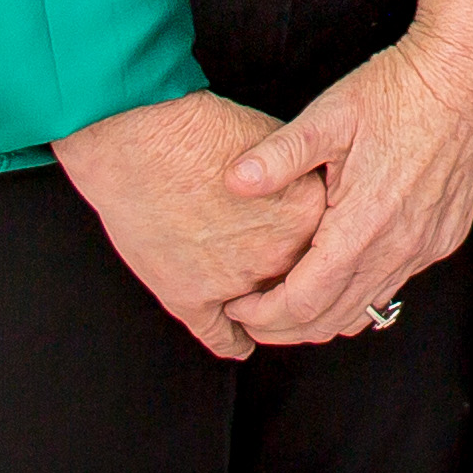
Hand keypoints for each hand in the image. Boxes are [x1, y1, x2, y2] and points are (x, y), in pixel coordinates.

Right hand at [55, 88, 322, 358]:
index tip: (316, 245)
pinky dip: (234, 341)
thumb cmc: (202, 131)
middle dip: (298, 279)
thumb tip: (309, 194)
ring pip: (266, 312)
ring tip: (267, 310)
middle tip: (294, 279)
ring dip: (266, 312)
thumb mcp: (276, 141)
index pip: (330, 244)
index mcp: (306, 214)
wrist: (141, 141)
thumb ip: (300, 178)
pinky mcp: (192, 298)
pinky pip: (223, 336)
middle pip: (301, 280)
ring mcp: (235, 282)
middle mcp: (279, 254)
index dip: (319, 243)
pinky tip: (241, 341)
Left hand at [223, 0, 472, 347]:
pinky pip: (394, 285)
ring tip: (286, 300)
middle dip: (284, 328)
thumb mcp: (330, 115)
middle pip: (331, 321)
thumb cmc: (399, 90)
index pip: (302, 302)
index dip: (262, 315)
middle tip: (251, 315)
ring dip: (321, 317)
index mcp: (363, 224)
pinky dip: (358, 294)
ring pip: (365, 310)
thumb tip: (234, 181)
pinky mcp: (444, 238)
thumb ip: (279, 155)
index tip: (236, 306)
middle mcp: (399, 247)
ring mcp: (427, 247)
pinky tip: (337, 272)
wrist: (470, 74)